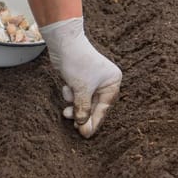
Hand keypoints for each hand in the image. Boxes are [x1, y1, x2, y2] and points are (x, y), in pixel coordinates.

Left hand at [40, 18, 121, 137]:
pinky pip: (78, 94)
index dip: (94, 122)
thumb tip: (82, 126)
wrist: (64, 43)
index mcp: (113, 83)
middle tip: (74, 126)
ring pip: (85, 101)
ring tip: (65, 111)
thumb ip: (83, 109)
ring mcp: (94, 80)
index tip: (85, 134)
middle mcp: (106, 82)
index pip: (104, 108)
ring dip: (75, 106)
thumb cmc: (78, 63)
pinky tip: (66, 88)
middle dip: (82, 114)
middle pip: (94, 106)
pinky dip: (72, 95)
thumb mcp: (81, 90)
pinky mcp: (82, 79)